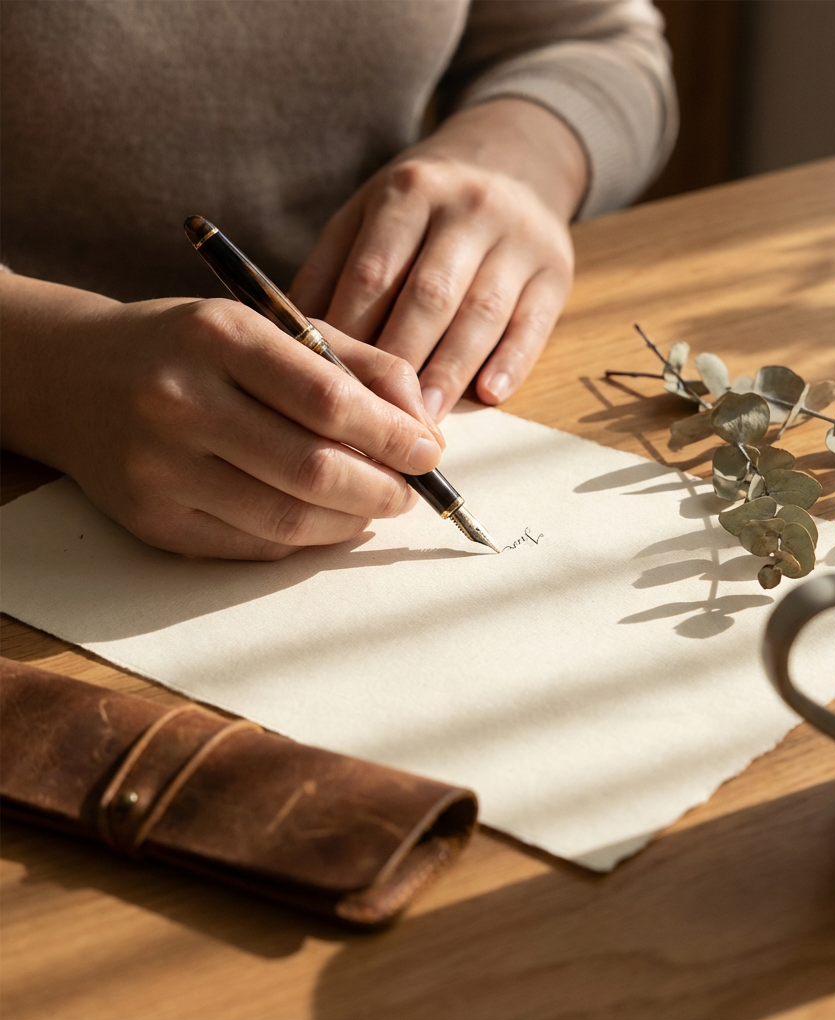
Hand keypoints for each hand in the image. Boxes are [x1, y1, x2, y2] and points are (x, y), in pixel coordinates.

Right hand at [0, 276, 443, 558]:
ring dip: (350, 522)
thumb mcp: (270, 328)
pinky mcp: (152, 520)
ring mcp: (159, 468)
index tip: (429, 453)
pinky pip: (254, 545)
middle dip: (381, 489)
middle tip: (409, 491)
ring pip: (286, 518)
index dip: (391, 435)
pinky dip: (306, 539)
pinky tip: (325, 520)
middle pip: (310, 468)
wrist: (74, 377)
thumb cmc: (192, 348)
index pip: (327, 399)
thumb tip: (424, 425)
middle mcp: (180, 401)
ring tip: (375, 507)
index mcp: (218, 337)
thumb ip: (356, 364)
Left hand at [290, 99, 586, 419]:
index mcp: (409, 193)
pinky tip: (490, 394)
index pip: (375, 273)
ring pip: (481, 313)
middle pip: (429, 295)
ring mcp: (518, 238)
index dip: (353, 333)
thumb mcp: (369, 213)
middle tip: (379, 417)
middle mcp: (467, 208)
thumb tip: (290, 338)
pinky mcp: (556, 269)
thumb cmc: (424, 209)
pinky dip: (512, 361)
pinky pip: (534, 322)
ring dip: (452, 371)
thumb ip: (332, 269)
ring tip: (426, 420)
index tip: (333, 385)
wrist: (513, 163)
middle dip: (402, 360)